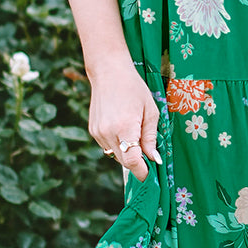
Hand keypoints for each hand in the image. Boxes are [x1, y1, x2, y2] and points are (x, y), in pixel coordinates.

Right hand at [88, 61, 161, 181]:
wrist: (109, 73)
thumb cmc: (134, 89)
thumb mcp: (150, 111)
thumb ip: (151, 137)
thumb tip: (154, 159)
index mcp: (125, 127)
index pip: (132, 161)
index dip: (142, 171)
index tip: (150, 175)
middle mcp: (108, 132)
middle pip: (124, 161)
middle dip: (137, 163)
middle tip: (149, 156)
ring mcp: (98, 132)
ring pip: (115, 155)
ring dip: (127, 152)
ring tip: (134, 132)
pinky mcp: (93, 131)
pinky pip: (108, 146)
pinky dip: (117, 144)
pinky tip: (122, 127)